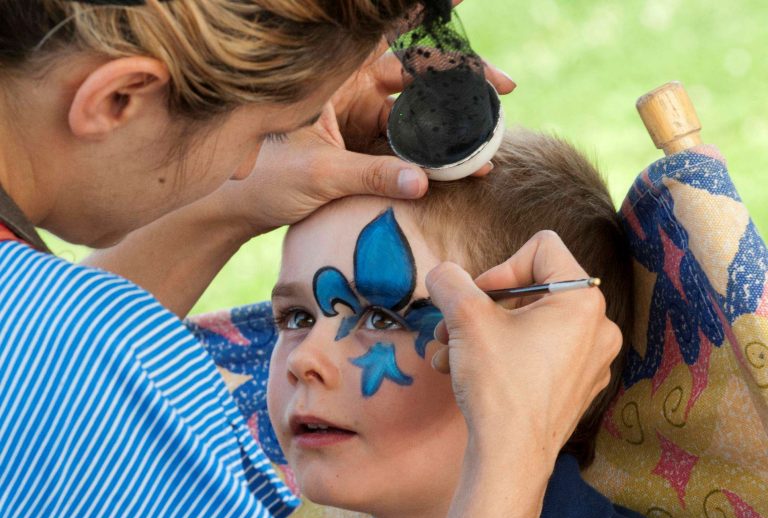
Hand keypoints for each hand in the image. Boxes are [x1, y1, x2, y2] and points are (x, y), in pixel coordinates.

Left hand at [214, 38, 514, 234]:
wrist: (240, 209)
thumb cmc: (265, 179)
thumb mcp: (320, 172)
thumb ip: (372, 174)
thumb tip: (424, 182)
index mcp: (334, 74)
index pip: (388, 35)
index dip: (426, 17)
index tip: (461, 0)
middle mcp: (351, 88)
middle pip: (416, 75)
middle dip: (460, 82)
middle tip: (502, 91)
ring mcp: (360, 117)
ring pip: (417, 113)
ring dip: (451, 127)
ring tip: (486, 145)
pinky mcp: (364, 145)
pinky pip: (407, 144)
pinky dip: (432, 155)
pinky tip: (461, 167)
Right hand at [426, 231, 622, 461]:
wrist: (510, 459)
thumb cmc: (498, 386)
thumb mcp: (465, 319)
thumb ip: (450, 281)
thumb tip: (443, 273)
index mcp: (582, 302)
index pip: (541, 248)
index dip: (500, 266)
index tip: (477, 298)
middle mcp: (598, 328)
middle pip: (531, 290)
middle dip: (482, 308)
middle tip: (451, 329)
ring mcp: (591, 361)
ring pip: (529, 325)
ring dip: (483, 335)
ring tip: (450, 356)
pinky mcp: (577, 387)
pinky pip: (538, 354)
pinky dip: (503, 357)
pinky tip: (470, 375)